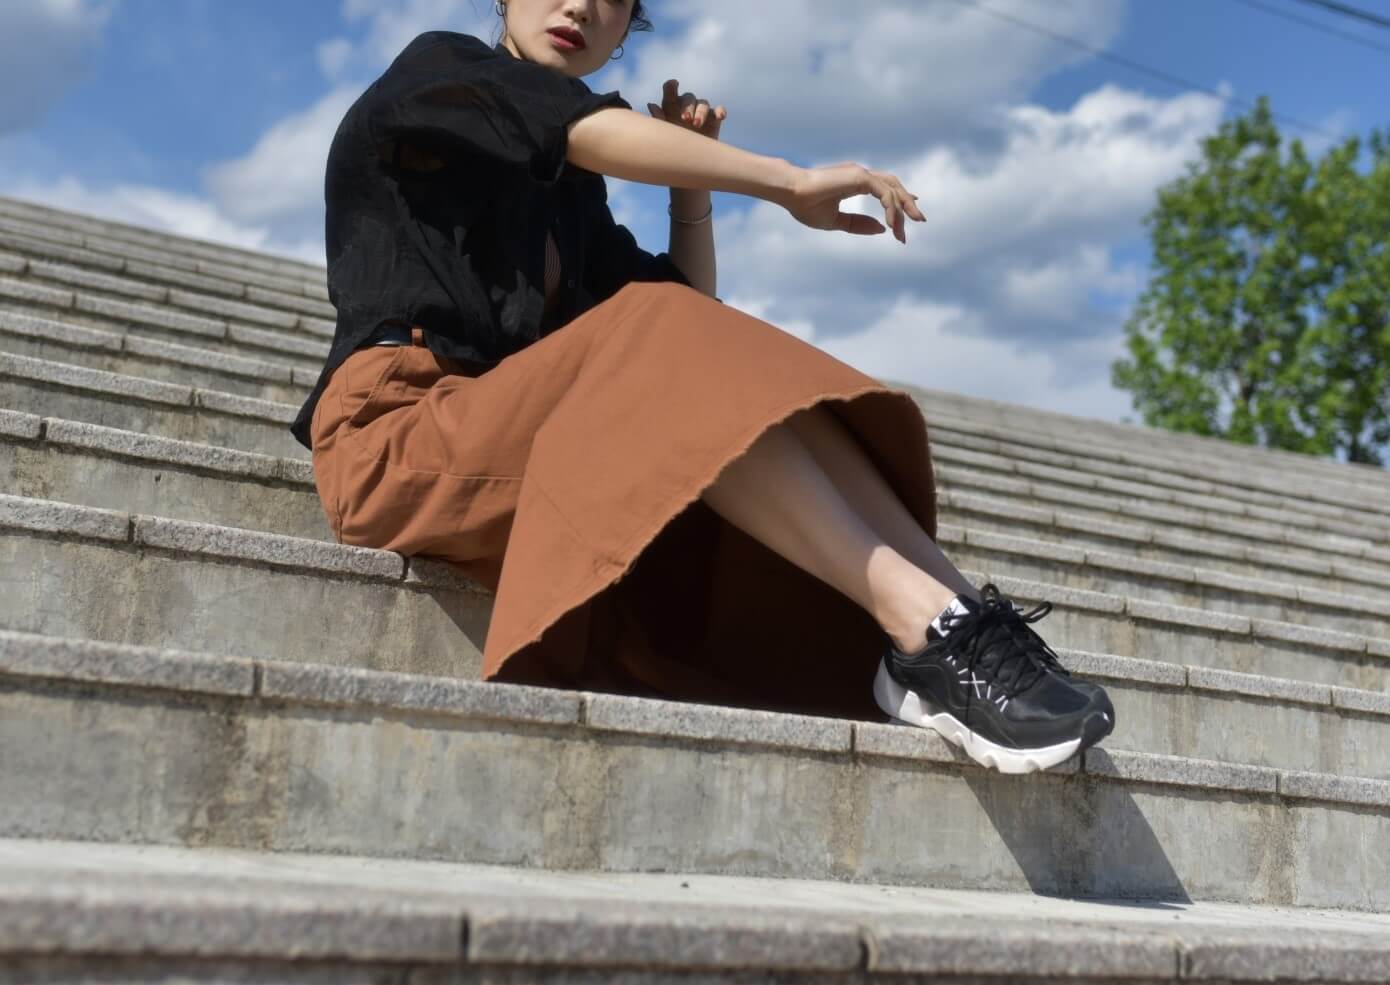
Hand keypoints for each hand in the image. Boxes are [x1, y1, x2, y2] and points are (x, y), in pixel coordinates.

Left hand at [647, 78, 725, 139]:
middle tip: (685, 119)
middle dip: (687, 107)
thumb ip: (658, 119)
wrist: (688, 159)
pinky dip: (720, 111)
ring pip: (703, 103)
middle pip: (688, 98)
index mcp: (670, 105)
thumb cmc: (671, 145)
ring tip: (697, 125)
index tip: (673, 84)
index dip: (671, 86)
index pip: (670, 91)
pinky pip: (718, 110)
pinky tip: (721, 116)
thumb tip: (651, 105)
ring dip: (700, 112)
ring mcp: (701, 111)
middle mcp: (686, 105)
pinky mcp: (713, 119)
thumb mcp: (664, 133)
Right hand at [779, 162, 925, 243]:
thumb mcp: (836, 221)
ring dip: (903, 209)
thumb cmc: (805, 205)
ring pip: (892, 189)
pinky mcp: (860, 176)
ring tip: (906, 228)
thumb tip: (883, 229)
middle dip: (907, 205)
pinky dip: (891, 208)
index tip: (910, 214)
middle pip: (894, 187)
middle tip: (919, 221)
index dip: (900, 199)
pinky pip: (884, 193)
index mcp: (855, 182)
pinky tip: (891, 224)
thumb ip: (858, 224)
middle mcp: (861, 174)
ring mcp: (861, 173)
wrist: (790, 193)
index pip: (885, 188)